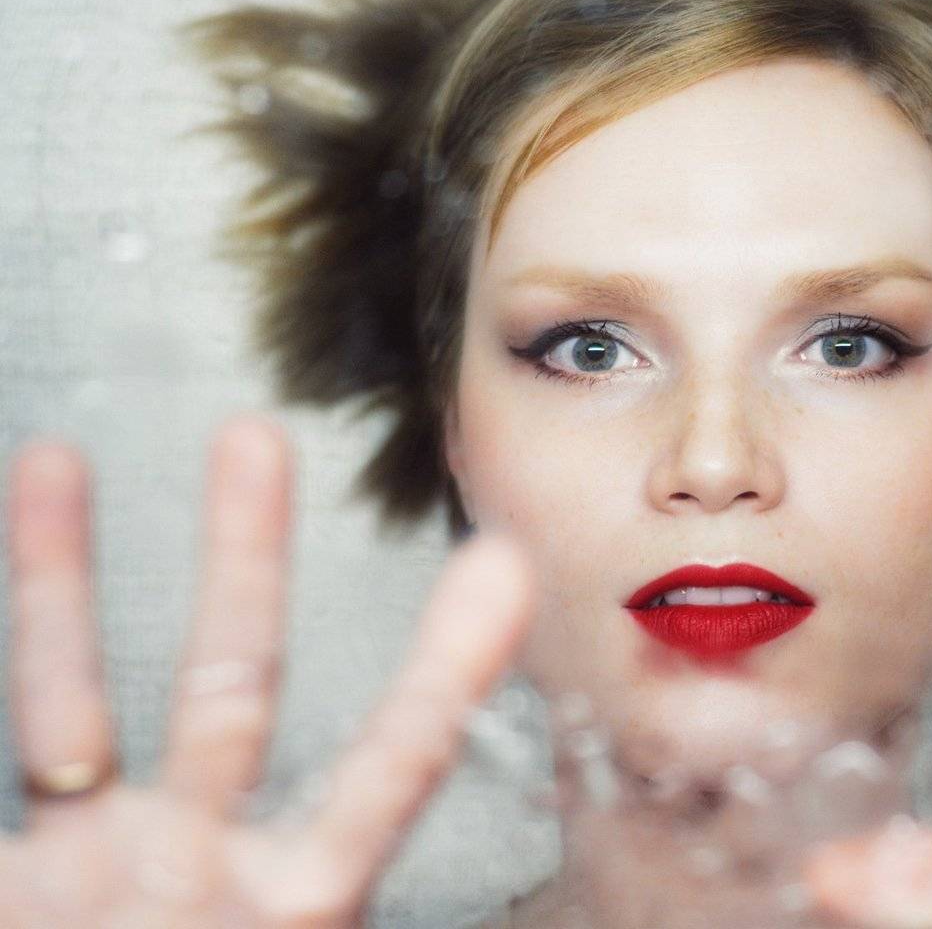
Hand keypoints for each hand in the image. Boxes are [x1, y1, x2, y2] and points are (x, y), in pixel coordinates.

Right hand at [0, 416, 533, 927]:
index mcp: (294, 914)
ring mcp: (106, 865)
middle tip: (264, 433)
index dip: (443, 668)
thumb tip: (441, 899)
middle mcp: (201, 874)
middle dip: (245, 559)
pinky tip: (27, 520)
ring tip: (76, 455)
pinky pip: (26, 725)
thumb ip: (342, 919)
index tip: (501, 561)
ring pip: (90, 692)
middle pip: (231, 685)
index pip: (391, 768)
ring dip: (79, 571)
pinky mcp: (32, 870)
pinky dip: (27, 632)